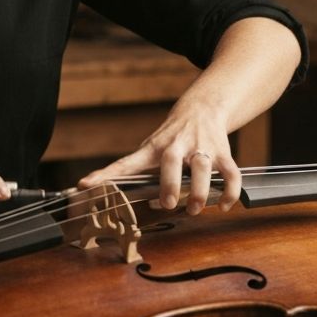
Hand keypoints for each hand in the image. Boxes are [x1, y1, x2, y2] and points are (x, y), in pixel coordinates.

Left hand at [77, 100, 240, 215]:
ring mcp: (201, 149)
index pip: (126, 163)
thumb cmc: (172, 136)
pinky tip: (224, 205)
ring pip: (203, 168)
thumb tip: (130, 201)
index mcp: (153, 149)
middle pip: (171, 162)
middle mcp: (176, 147)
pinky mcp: (222, 153)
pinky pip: (230, 174)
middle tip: (167, 203)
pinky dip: (229, 192)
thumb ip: (142, 174)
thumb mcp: (152, 149)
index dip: (105, 175)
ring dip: (200, 192)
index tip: (85, 185)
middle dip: (170, 184)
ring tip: (195, 208)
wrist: (203, 108)